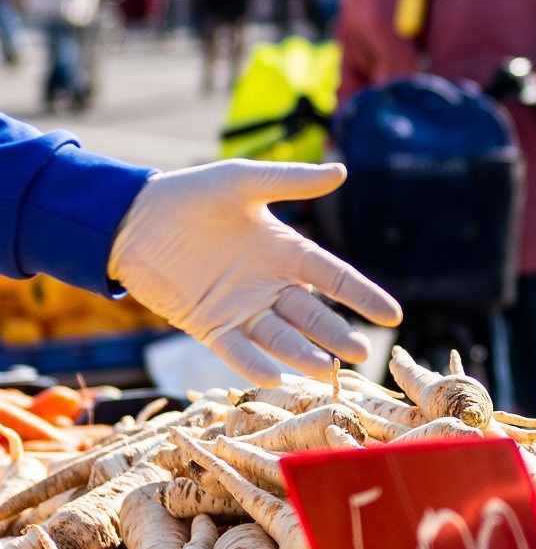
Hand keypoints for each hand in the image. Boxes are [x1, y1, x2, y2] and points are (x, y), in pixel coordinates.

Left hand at [107, 160, 402, 385]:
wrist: (130, 218)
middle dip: (337, 335)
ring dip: (301, 353)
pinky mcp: (209, 324)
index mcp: (285, 251)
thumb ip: (291, 181)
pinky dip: (254, 364)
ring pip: (280, 337)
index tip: (392, 316)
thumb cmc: (189, 194)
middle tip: (361, 355)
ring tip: (322, 368)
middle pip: (312, 315)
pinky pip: (237, 350)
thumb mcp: (243, 182)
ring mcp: (241, 308)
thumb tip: (341, 172)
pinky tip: (274, 376)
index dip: (363, 297)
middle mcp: (269, 284)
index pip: (335, 278)